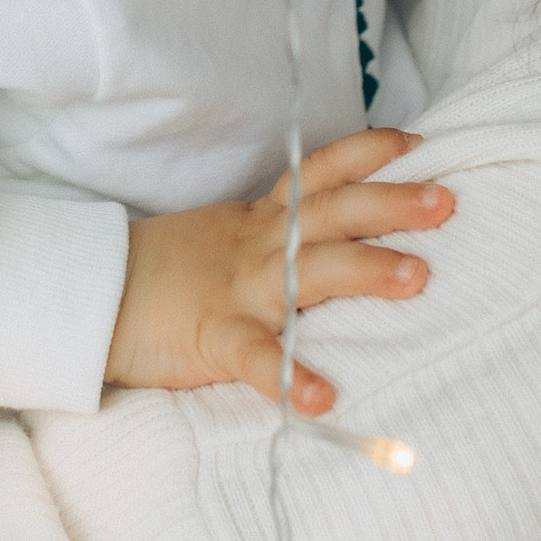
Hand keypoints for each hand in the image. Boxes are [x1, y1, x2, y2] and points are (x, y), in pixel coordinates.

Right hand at [105, 128, 452, 411]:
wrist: (93, 296)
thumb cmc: (166, 272)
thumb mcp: (228, 238)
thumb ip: (279, 235)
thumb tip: (339, 237)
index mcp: (262, 221)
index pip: (321, 173)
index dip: (368, 153)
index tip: (418, 142)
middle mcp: (259, 245)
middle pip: (333, 212)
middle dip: (392, 203)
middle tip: (447, 201)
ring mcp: (238, 289)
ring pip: (309, 271)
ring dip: (364, 269)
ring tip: (415, 276)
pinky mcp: (212, 336)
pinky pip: (256, 358)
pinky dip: (289, 376)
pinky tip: (324, 397)